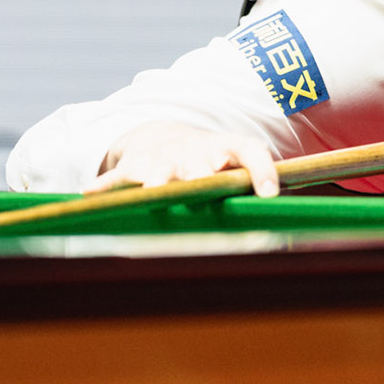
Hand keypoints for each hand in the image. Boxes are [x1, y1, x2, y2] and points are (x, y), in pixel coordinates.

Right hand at [88, 121, 280, 196]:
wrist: (167, 136)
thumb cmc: (214, 165)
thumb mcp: (238, 170)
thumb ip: (258, 197)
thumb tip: (292, 247)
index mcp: (229, 150)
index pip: (252, 152)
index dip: (262, 170)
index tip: (268, 193)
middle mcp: (197, 153)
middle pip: (201, 168)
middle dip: (203, 181)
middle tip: (205, 193)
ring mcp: (164, 159)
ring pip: (159, 173)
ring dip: (156, 185)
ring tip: (152, 195)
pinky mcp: (134, 166)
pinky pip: (118, 179)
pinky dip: (105, 188)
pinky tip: (90, 196)